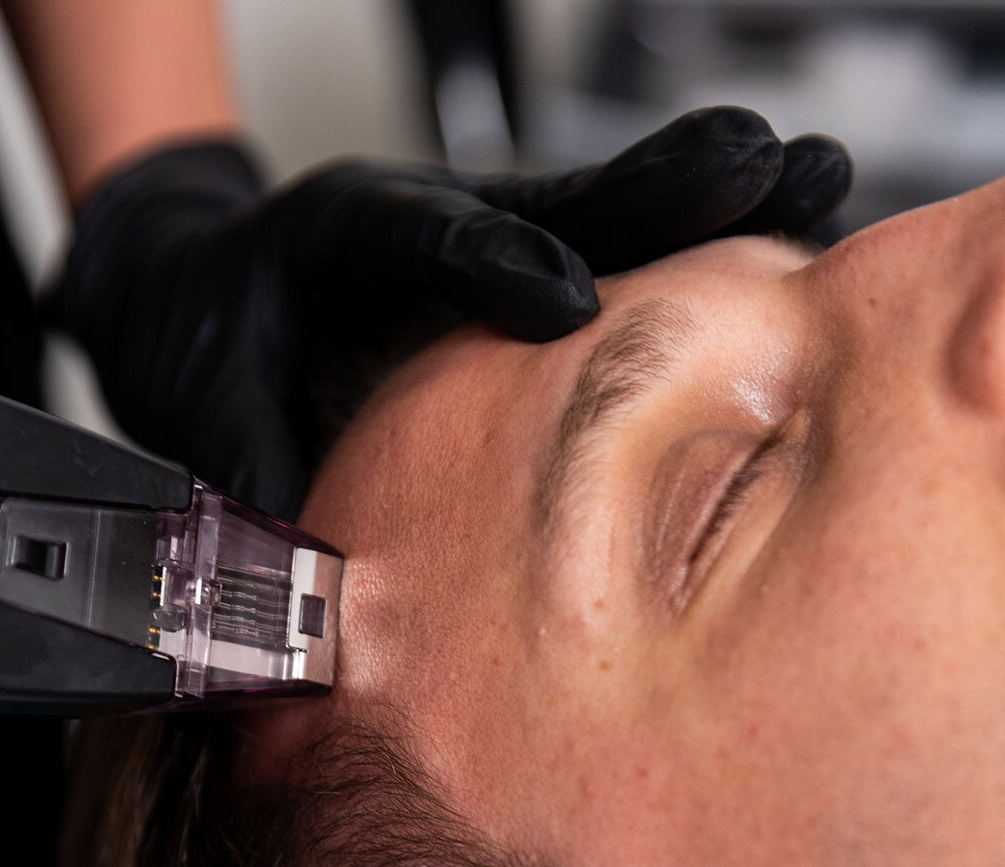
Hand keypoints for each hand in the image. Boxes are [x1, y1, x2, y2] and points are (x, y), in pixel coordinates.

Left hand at [47, 106, 850, 521]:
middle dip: (651, 189)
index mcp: (342, 244)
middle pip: (549, 201)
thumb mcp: (210, 406)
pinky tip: (775, 249)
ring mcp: (484, 242)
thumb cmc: (212, 343)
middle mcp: (432, 230)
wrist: (195, 297)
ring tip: (809, 179)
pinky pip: (609, 254)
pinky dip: (693, 253)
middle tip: (755, 160)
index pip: (426, 240)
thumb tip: (301, 568)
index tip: (561, 296)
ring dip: (702, 205)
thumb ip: (254, 474)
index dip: (493, 259)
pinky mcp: (515, 270)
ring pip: (601, 217)